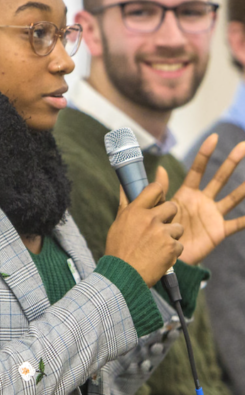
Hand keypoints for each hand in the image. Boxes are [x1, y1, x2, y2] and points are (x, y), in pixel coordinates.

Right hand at [105, 180, 183, 286]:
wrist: (122, 277)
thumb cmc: (118, 251)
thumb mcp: (118, 224)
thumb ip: (126, 204)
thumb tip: (124, 185)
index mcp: (135, 211)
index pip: (155, 188)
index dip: (160, 193)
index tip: (159, 199)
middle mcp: (150, 219)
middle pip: (172, 207)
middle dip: (169, 217)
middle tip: (160, 228)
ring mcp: (162, 233)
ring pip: (178, 228)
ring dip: (172, 237)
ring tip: (158, 247)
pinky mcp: (171, 248)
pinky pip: (179, 246)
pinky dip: (172, 253)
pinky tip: (160, 258)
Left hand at [171, 134, 244, 264]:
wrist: (166, 257)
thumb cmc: (160, 232)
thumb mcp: (158, 208)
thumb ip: (160, 190)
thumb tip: (160, 168)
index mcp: (187, 194)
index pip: (198, 170)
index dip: (204, 154)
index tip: (213, 138)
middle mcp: (203, 201)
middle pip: (220, 178)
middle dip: (231, 162)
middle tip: (243, 146)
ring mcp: (213, 215)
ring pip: (233, 197)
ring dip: (244, 187)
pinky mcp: (219, 231)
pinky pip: (238, 223)